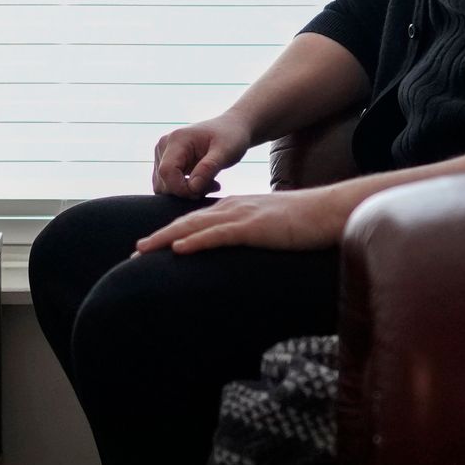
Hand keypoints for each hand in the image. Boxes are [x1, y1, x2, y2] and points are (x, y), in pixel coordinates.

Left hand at [131, 180, 360, 256]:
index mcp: (235, 209)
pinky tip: (179, 249)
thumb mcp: (269, 229)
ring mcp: (243, 216)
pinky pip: (220, 234)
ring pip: (196, 227)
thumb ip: (250, 236)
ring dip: (166, 239)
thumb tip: (238, 256)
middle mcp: (233, 208)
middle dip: (159, 238)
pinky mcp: (256, 227)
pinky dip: (197, 241)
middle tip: (134, 253)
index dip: (169, 234)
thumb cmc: (304, 224)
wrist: (330, 211)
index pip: (195, 222)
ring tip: (143, 251)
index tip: (149, 248)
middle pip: (187, 222)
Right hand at [150, 112, 253, 197]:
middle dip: (187, 191)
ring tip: (211, 183)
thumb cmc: (230, 136)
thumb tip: (192, 188)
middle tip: (213, 186)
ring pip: (165, 186)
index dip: (181, 188)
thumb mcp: (225, 152)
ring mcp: (163, 154)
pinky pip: (170, 184)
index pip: (167, 172)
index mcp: (177, 139)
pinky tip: (204, 182)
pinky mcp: (167, 162)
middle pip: (164, 181)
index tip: (203, 192)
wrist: (231, 128)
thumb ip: (208, 168)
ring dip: (187, 191)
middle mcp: (164, 146)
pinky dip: (186, 189)